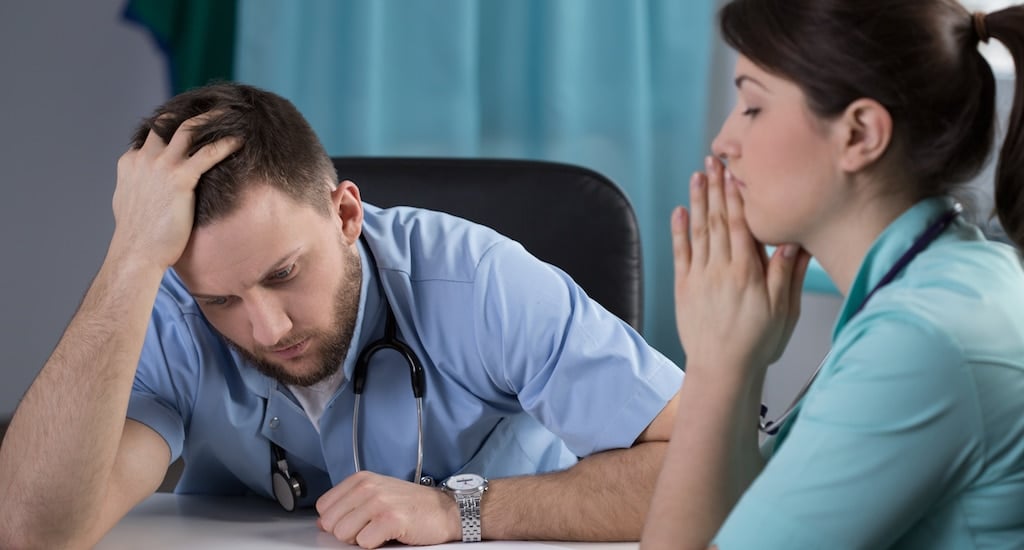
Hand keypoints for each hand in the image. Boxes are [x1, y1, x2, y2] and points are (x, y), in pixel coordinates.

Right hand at [110, 113, 240, 269]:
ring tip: (230, 112)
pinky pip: (207, 154)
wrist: (136, 253)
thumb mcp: (130, 203)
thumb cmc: (137, 236)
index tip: (189, 121)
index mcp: (131, 163)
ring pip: (188, 130)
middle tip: (211, 107)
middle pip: (167, 123)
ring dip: (210, 118)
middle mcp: (143, 158)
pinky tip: (240, 140)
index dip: (170, 126)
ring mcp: (160, 166)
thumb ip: (138, 187)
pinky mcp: (179, 179)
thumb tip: (146, 188)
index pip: (152, 135)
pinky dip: (225, 144)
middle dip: (189, 113)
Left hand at [316, 471, 459, 547]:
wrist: (445, 510)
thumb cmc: (412, 505)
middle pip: (331, 524)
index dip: (338, 521)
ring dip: (362, 539)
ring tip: (380, 530)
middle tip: (370, 527)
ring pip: (344, 535)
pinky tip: (389, 535)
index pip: (324, 508)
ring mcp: (379, 502)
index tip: (356, 520)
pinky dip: (375, 545)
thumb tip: (323, 522)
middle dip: (348, 532)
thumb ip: (349, 503)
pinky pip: (364, 543)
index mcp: (361, 479)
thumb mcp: (377, 493)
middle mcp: (367, 487)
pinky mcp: (391, 519)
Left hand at [672, 156, 810, 374]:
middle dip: (716, 188)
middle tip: (714, 160)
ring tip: (698, 175)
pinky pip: (681, 253)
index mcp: (747, 272)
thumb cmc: (758, 342)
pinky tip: (680, 211)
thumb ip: (787, 274)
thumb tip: (794, 241)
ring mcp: (700, 278)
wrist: (722, 369)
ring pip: (699, 231)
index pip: (741, 225)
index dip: (737, 195)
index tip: (736, 171)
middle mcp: (720, 270)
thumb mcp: (784, 310)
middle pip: (718, 220)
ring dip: (698, 201)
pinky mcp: (684, 288)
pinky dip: (679, 231)